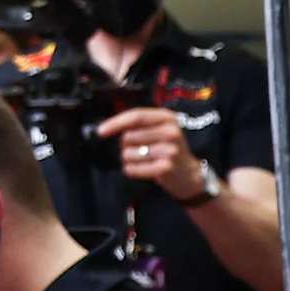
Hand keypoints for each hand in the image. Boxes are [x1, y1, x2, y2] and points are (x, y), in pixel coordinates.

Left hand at [92, 107, 208, 202]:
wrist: (188, 174)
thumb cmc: (167, 148)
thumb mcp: (158, 129)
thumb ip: (138, 124)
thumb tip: (107, 126)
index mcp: (166, 117)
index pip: (136, 116)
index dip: (116, 123)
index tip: (101, 131)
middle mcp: (170, 131)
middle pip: (129, 135)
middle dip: (124, 144)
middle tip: (135, 149)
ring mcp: (170, 150)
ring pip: (129, 153)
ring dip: (128, 159)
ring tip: (141, 160)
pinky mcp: (166, 168)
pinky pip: (133, 168)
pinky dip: (131, 170)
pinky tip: (140, 169)